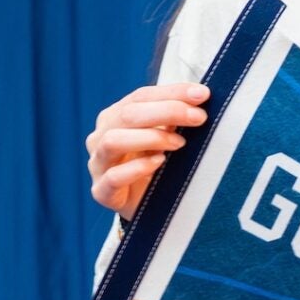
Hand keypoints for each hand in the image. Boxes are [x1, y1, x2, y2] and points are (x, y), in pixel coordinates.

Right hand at [86, 82, 210, 217]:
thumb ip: (173, 119)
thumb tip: (198, 97)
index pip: (141, 96)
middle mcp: (101, 136)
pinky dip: (138, 167)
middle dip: (167, 111)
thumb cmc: (154, 166)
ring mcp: (98, 164)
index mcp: (114, 117)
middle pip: (128, 114)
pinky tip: (159, 162)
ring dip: (151, 137)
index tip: (202, 94)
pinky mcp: (101, 191)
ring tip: (180, 143)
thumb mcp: (164, 137)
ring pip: (113, 141)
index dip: (172, 93)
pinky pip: (114, 176)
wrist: (144, 207)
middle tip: (198, 117)